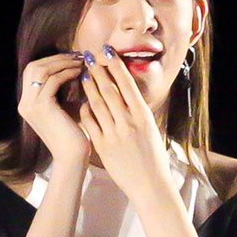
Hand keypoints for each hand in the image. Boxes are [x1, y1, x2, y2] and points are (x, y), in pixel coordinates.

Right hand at [17, 53, 88, 166]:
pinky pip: (52, 80)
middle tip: (76, 56)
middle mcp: (25, 103)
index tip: (71, 58)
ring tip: (80, 63)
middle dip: (56, 58)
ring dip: (62, 63)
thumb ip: (62, 90)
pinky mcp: (41, 107)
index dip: (51, 61)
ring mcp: (30, 105)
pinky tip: (79, 73)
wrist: (72, 157)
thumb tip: (72, 67)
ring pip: (41, 70)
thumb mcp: (64, 108)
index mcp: (27, 104)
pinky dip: (66, 73)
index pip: (33, 71)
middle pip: (33, 67)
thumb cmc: (73, 136)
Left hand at [79, 47, 169, 200]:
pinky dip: (85, 110)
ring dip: (89, 86)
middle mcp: (129, 122)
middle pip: (109, 90)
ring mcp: (114, 134)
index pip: (127, 84)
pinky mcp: (103, 146)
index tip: (107, 51)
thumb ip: (138, 113)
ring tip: (84, 74)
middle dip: (98, 70)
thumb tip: (128, 95)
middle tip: (89, 56)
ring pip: (97, 104)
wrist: (150, 185)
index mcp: (143, 116)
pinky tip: (82, 102)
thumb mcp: (151, 130)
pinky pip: (90, 123)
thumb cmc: (153, 158)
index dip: (115, 65)